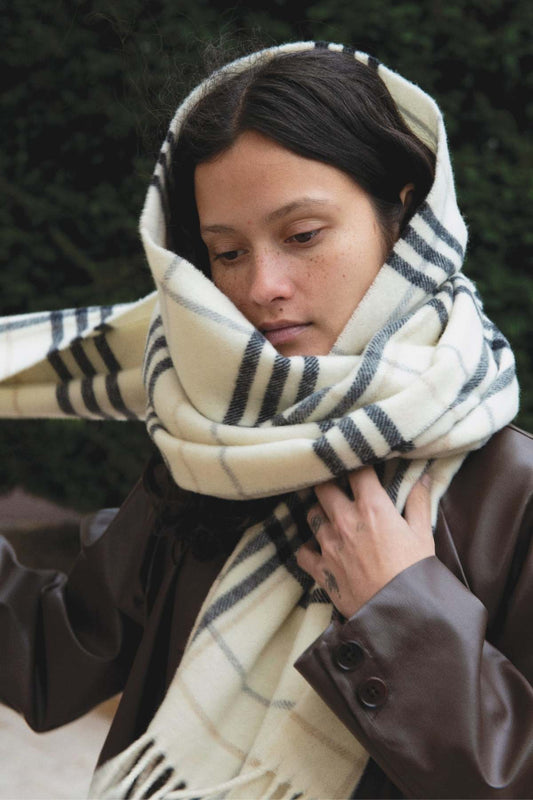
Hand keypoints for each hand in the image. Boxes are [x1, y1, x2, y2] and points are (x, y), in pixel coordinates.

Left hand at [295, 466, 433, 617]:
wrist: (401, 614)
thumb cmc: (416, 572)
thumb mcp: (423, 534)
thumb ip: (419, 501)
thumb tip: (423, 476)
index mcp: (372, 508)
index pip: (356, 471)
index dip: (355, 464)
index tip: (357, 465)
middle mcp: (345, 521)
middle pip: (323, 487)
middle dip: (328, 484)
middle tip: (336, 487)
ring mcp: (329, 545)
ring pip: (312, 515)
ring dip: (320, 514)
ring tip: (329, 518)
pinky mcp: (321, 570)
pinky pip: (303, 552)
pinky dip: (308, 549)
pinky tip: (317, 549)